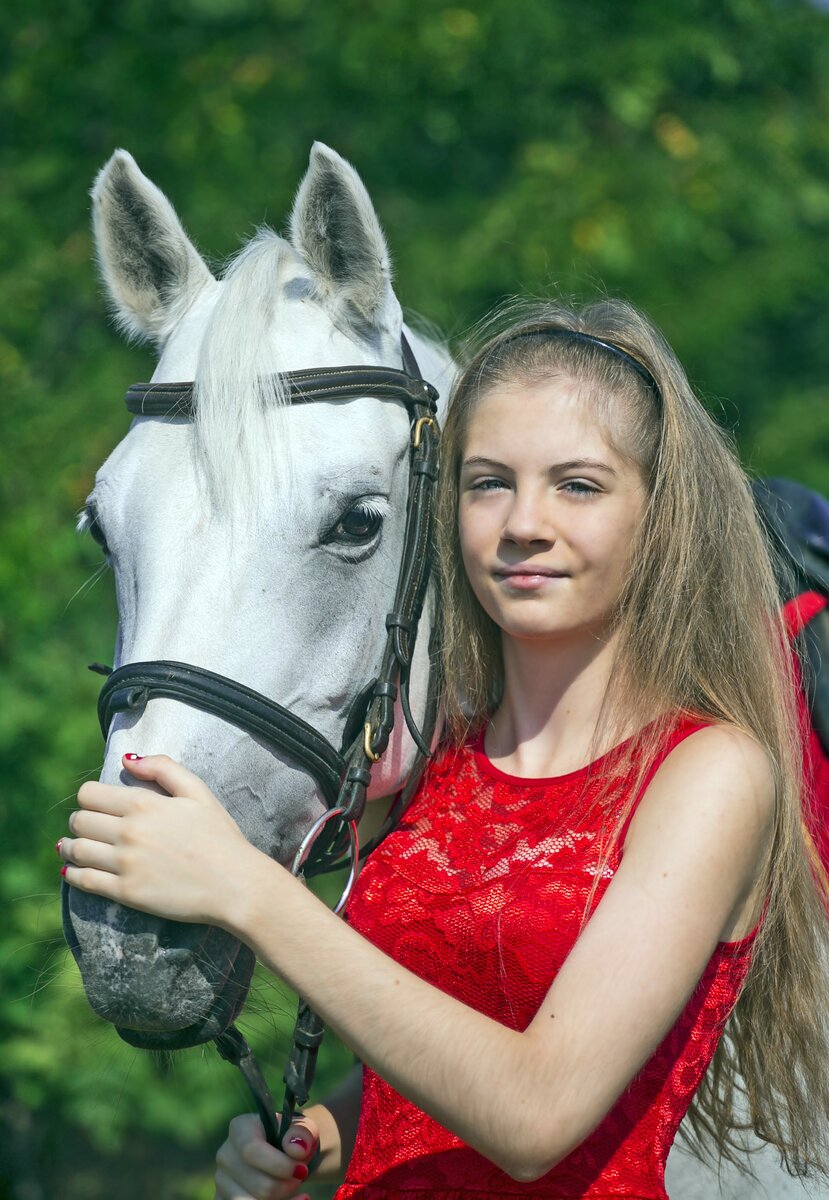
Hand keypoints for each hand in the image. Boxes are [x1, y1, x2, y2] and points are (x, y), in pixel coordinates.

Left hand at [59, 754, 261, 925]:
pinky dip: (72, 874)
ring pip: (76, 850)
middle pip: (79, 820)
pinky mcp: (126, 893)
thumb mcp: (198, 791)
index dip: (90, 797)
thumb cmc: (220, 836)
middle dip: (81, 821)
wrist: (236, 884)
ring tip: (74, 847)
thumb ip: (163, 768)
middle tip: (90, 826)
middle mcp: (129, 832)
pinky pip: (84, 880)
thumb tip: (127, 760)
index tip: (98, 804)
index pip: (89, 794)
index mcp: (144, 804)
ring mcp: (126, 864)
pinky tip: (74, 870)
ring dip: (70, 846)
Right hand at [215, 1112, 318, 1199]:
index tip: (301, 1170)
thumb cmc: (292, 1139)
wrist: (284, 1155)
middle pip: (258, 1185)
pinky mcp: (223, 1198)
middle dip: (285, 1186)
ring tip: (295, 1190)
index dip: (279, 1165)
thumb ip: (302, 1133)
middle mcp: (225, 1154)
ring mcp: (222, 1180)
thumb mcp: (303, 1128)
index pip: (251, 1151)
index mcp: (240, 1128)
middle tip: (299, 1178)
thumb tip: (296, 1149)